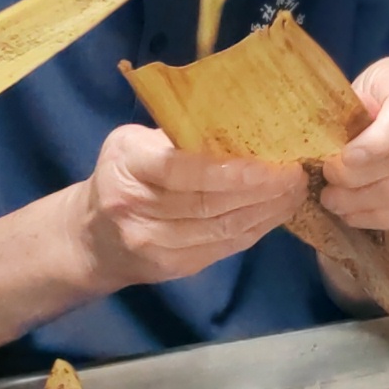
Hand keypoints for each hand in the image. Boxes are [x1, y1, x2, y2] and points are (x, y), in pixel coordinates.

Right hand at [79, 123, 306, 286]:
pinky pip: (222, 249)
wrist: (91, 236)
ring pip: (221, 230)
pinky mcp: (170, 268)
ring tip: (295, 193)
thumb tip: (247, 120)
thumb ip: (180, 135)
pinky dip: (254, 231)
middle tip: (297, 174)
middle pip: (209, 204)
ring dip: (266, 213)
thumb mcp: (139, 142)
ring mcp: (150, 244)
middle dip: (262, 191)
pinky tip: (275, 214)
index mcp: (127, 164)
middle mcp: (134, 207)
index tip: (274, 164)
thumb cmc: (126, 174)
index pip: (183, 170)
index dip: (232, 171)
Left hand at [322, 56, 388, 231]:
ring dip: (366, 204)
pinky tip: (359, 215)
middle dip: (358, 180)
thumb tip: (341, 133)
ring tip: (336, 205)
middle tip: (328, 191)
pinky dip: (387, 217)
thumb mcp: (353, 90)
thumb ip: (348, 110)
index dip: (373, 144)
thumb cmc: (369, 97)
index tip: (340, 162)